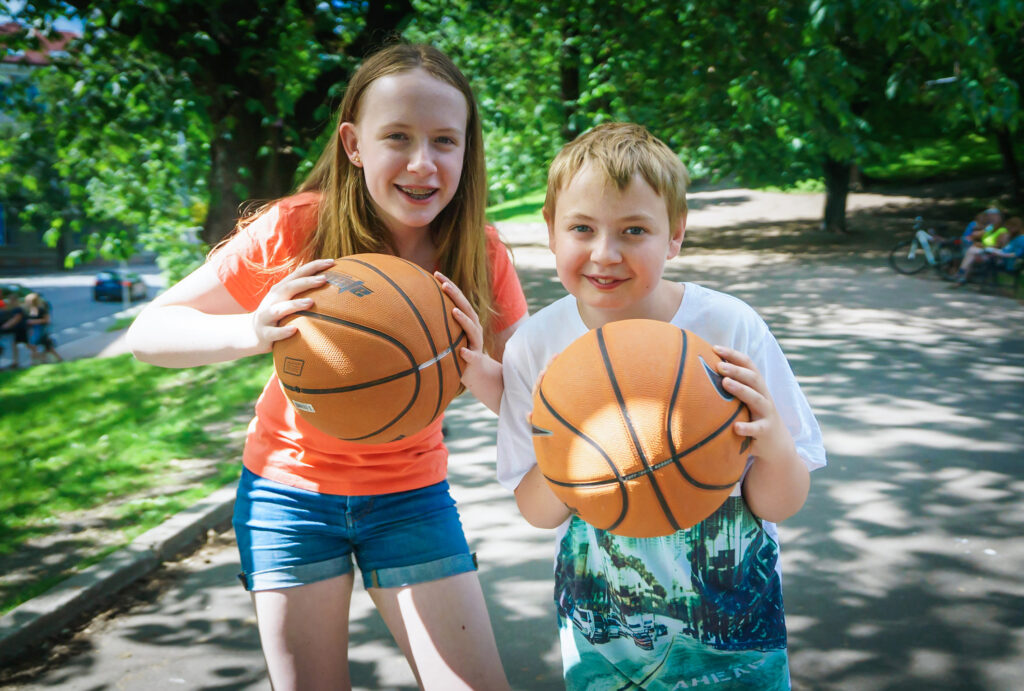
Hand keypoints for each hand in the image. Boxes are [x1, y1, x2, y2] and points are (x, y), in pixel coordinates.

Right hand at [251, 258, 333, 352]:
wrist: (251, 334)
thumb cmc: (278, 316)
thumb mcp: (288, 301)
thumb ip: (306, 293)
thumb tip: (335, 288)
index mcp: (281, 289)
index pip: (299, 273)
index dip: (314, 266)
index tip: (333, 262)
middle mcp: (273, 299)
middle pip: (290, 287)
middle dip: (307, 282)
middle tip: (324, 280)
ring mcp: (267, 315)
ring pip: (280, 309)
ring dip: (295, 304)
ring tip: (311, 303)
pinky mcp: (265, 332)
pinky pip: (274, 333)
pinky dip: (283, 331)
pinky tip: (294, 330)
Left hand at [436, 271, 502, 412]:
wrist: (478, 374)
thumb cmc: (457, 352)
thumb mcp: (449, 336)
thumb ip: (439, 323)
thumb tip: (413, 310)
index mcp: (467, 321)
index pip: (458, 299)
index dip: (449, 286)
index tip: (436, 273)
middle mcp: (473, 329)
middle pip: (466, 308)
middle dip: (455, 295)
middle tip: (443, 284)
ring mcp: (476, 343)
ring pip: (472, 329)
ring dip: (463, 320)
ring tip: (454, 312)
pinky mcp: (476, 360)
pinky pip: (472, 356)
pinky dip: (468, 353)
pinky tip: (462, 351)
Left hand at [713, 344, 795, 463]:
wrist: (776, 444)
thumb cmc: (752, 416)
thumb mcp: (744, 400)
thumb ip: (730, 387)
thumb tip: (701, 371)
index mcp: (757, 386)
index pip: (748, 365)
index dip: (733, 355)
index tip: (715, 348)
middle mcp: (764, 396)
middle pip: (753, 378)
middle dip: (736, 370)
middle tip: (719, 365)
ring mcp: (766, 413)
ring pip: (756, 399)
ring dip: (741, 389)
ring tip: (725, 383)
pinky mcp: (766, 431)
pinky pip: (757, 428)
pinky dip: (747, 427)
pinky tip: (736, 427)